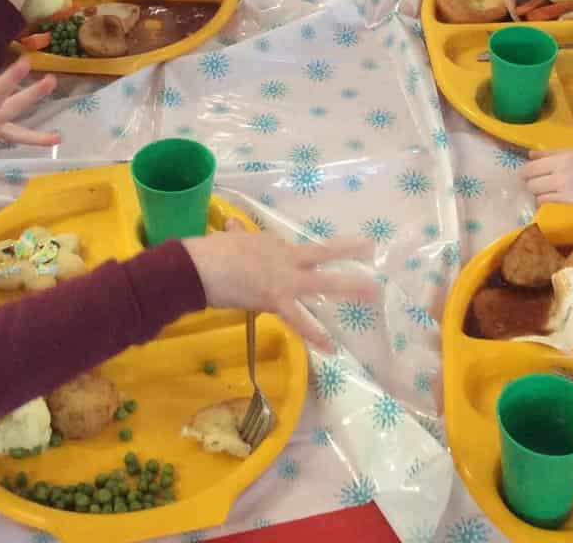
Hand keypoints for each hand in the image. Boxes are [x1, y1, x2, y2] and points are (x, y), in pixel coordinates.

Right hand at [183, 220, 379, 351]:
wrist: (198, 267)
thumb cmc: (211, 253)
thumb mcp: (228, 239)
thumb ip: (235, 233)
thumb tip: (230, 224)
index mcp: (274, 244)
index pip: (301, 253)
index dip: (311, 259)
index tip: (325, 259)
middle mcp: (285, 258)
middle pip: (323, 255)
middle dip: (349, 253)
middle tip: (372, 251)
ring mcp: (284, 279)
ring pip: (323, 282)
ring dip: (349, 287)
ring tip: (373, 292)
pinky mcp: (276, 299)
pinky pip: (300, 321)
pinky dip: (316, 335)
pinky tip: (332, 348)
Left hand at [520, 148, 572, 204]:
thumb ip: (550, 153)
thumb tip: (530, 155)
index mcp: (561, 161)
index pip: (531, 168)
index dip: (525, 172)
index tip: (526, 175)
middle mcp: (560, 177)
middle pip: (532, 184)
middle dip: (532, 185)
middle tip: (537, 185)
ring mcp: (565, 194)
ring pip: (539, 198)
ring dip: (540, 196)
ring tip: (548, 194)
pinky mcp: (571, 208)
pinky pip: (550, 208)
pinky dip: (548, 205)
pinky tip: (554, 202)